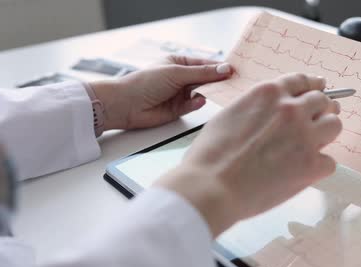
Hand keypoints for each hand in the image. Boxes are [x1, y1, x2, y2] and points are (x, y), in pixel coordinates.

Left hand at [89, 55, 232, 130]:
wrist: (126, 105)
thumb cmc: (145, 82)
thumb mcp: (176, 73)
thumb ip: (201, 73)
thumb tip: (224, 69)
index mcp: (179, 63)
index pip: (204, 64)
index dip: (218, 67)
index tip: (233, 70)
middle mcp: (180, 78)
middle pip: (205, 79)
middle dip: (217, 81)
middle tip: (233, 83)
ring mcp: (180, 93)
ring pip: (202, 92)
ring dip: (209, 92)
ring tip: (220, 92)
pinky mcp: (178, 109)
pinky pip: (193, 105)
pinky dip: (197, 103)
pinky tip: (199, 100)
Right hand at [155, 73, 341, 235]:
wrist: (211, 187)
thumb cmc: (211, 156)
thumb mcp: (230, 114)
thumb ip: (258, 108)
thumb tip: (270, 114)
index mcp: (269, 94)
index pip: (302, 81)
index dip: (312, 86)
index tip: (317, 90)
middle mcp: (291, 110)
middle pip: (323, 101)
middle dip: (321, 109)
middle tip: (317, 120)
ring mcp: (304, 136)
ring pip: (335, 125)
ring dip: (326, 133)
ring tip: (312, 145)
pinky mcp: (312, 165)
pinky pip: (330, 161)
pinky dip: (319, 166)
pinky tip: (304, 171)